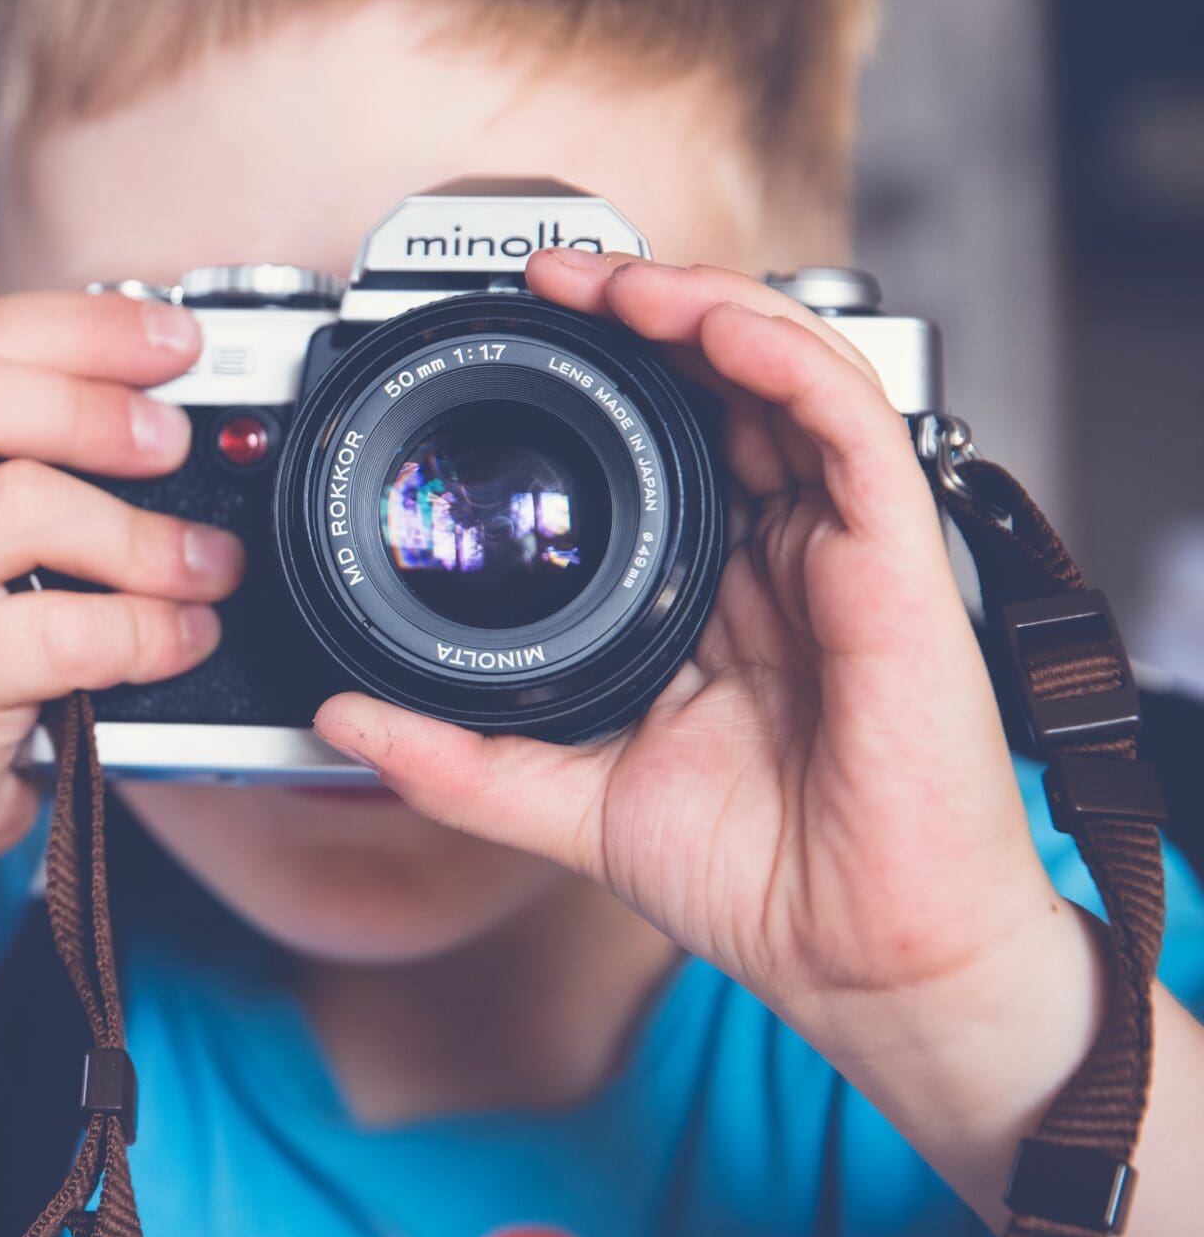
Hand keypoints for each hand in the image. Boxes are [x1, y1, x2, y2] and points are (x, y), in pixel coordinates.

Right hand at [0, 291, 243, 878]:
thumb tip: (136, 382)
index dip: (78, 327)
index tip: (167, 338)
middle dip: (95, 402)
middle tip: (173, 439)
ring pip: (25, 505)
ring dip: (143, 531)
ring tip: (201, 561)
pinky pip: (66, 627)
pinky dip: (148, 627)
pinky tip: (179, 635)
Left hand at [312, 250, 1075, 1041]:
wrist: (858, 958)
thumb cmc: (755, 878)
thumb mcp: (565, 801)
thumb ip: (454, 758)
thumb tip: (341, 718)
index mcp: (716, 588)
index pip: (667, 439)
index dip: (601, 373)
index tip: (513, 335)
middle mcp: (781, 551)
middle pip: (723, 382)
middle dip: (639, 309)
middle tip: (548, 278)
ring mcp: (840, 546)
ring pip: (785, 371)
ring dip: (699, 304)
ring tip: (608, 281)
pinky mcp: (895, 558)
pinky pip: (847, 420)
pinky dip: (779, 353)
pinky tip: (710, 324)